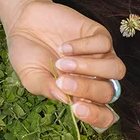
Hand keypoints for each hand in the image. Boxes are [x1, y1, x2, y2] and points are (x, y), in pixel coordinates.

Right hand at [4, 0, 124, 129]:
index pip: (103, 115)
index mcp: (83, 96)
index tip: (77, 109)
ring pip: (116, 69)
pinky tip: (64, 47)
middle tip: (62, 80)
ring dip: (90, 68)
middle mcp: (97, 78)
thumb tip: (67, 100)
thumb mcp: (32, 77)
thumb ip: (48, 89)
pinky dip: (84, 47)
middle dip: (87, 89)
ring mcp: (101, 57)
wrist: (24, 24)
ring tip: (62, 63)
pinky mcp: (100, 36)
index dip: (96, 116)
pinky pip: (104, 44)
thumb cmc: (29, 56)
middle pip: (108, 92)